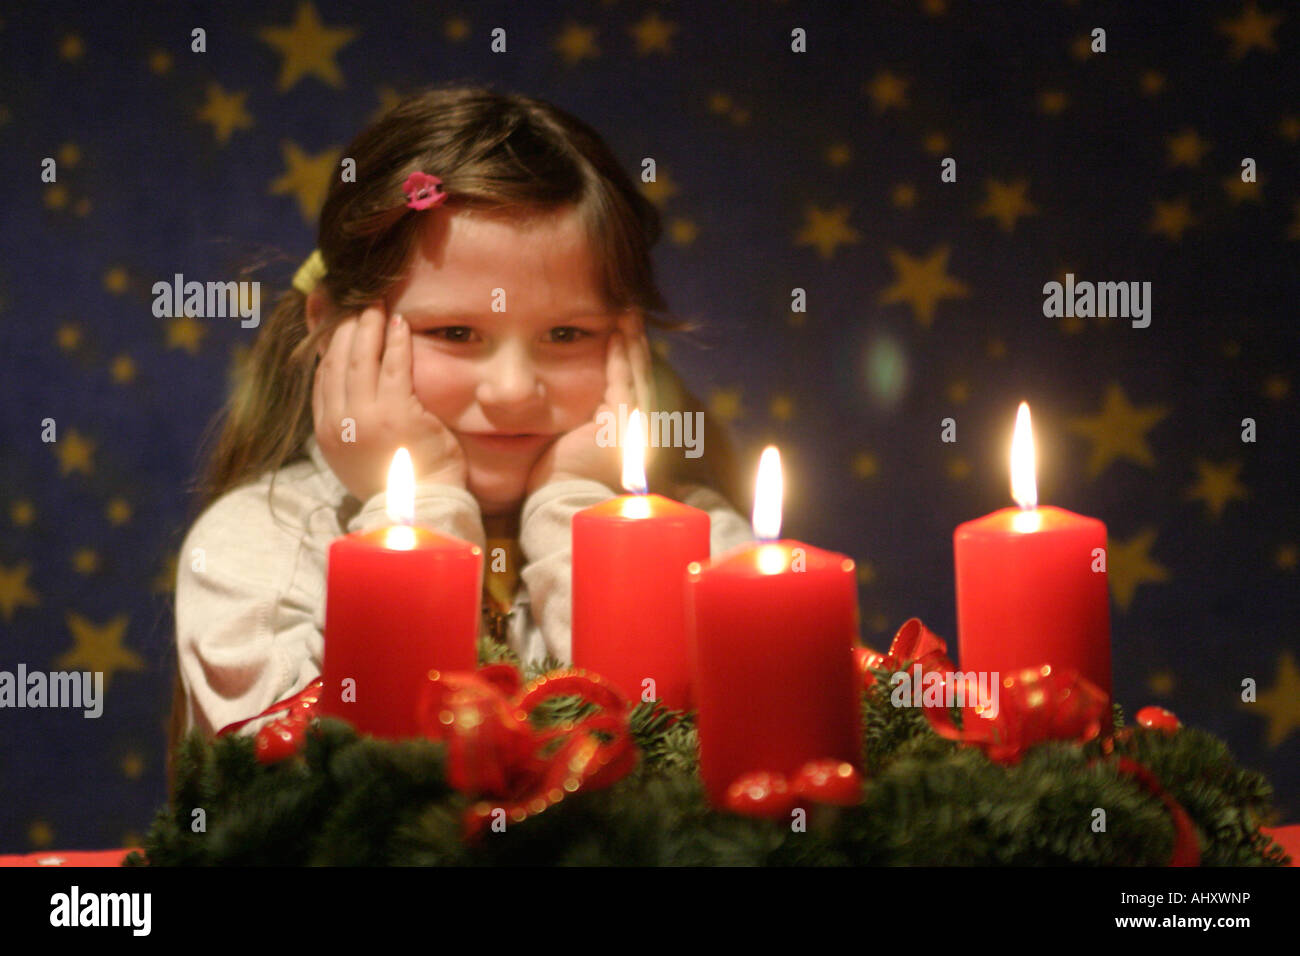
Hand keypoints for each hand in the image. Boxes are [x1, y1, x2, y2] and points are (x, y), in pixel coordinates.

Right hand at [312, 303, 467, 502]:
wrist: (419, 507)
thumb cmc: (396, 480)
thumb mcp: (356, 453)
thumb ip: (346, 423)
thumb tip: (343, 392)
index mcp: (325, 434)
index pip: (322, 378)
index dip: (331, 347)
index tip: (340, 325)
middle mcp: (338, 423)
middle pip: (337, 362)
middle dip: (347, 329)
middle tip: (360, 306)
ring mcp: (365, 418)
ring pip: (362, 359)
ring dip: (369, 327)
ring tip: (376, 307)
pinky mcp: (396, 413)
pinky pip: (394, 366)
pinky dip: (396, 341)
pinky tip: (400, 324)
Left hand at [524, 312, 656, 496]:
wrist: (563, 501)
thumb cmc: (560, 480)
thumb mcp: (570, 444)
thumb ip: (577, 421)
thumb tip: (561, 404)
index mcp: (626, 433)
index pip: (630, 386)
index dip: (628, 358)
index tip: (622, 332)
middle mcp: (637, 427)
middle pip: (639, 375)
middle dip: (635, 342)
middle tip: (631, 313)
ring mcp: (633, 424)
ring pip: (636, 374)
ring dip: (632, 342)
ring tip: (628, 315)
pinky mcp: (623, 422)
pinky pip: (624, 381)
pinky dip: (622, 357)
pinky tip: (618, 335)